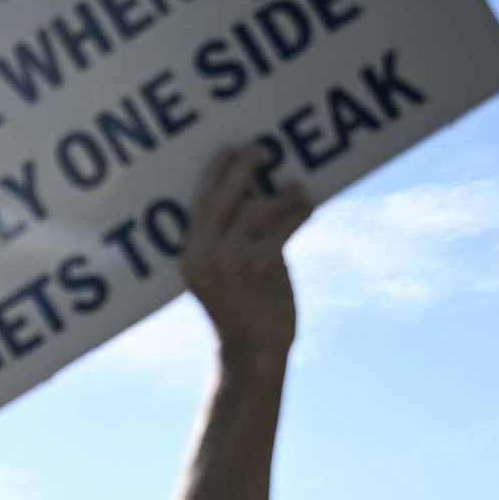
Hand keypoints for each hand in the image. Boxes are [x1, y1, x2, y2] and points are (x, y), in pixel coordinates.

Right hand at [180, 145, 310, 362]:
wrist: (252, 350)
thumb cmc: (241, 311)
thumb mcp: (219, 277)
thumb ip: (225, 241)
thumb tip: (250, 195)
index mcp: (190, 257)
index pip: (200, 203)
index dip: (215, 172)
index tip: (229, 149)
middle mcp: (206, 255)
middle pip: (224, 196)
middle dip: (243, 167)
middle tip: (261, 149)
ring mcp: (232, 259)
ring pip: (258, 208)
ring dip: (283, 194)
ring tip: (297, 186)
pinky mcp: (262, 264)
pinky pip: (285, 225)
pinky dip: (300, 210)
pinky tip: (309, 202)